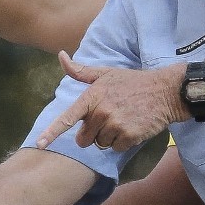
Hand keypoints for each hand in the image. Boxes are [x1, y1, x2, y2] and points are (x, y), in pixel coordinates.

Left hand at [35, 52, 186, 151]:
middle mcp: (101, 111)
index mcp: (92, 97)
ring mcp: (115, 124)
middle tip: (109, 118)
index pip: (68, 117)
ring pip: (100, 144)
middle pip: (84, 138)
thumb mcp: (105, 73)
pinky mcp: (129, 136)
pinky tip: (132, 127)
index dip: (51, 132)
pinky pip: (116, 148)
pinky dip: (123, 142)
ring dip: (109, 137)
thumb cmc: (132, 82)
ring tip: (123, 119)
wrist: (165, 91)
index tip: (39, 144)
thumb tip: (61, 56)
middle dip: (93, 133)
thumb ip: (80, 71)